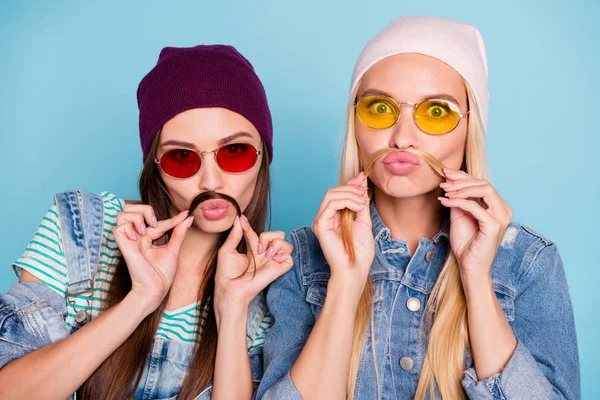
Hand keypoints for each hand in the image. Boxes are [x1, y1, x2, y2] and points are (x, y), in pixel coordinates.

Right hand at [114, 204, 193, 314]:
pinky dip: (129, 226)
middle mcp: (136, 237)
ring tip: (146, 230)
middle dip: (144, 209)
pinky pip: (118, 226)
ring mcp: (129, 240)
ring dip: (137, 216)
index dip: (170, 217)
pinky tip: (139, 236)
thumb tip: (188, 217)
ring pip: (122, 214)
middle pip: (130, 208)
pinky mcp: (123, 245)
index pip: (155, 219)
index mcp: (147, 238)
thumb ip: (179, 232)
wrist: (156, 289)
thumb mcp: (173, 249)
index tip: (185, 215)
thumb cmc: (162, 275)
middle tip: (155, 223)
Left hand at [214, 215, 293, 315]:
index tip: (241, 219)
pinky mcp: (279, 269)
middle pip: (278, 235)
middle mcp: (265, 255)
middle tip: (258, 247)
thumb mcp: (226, 250)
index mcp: (253, 250)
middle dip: (268, 236)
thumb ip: (235, 234)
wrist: (230, 288)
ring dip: (276, 244)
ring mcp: (273, 261)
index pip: (257, 234)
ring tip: (265, 254)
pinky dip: (283, 254)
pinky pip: (290, 257)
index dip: (249, 226)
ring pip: (286, 243)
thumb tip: (239, 218)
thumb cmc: (226, 273)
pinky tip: (272, 258)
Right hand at [311, 173, 372, 295]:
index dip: (350, 184)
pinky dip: (346, 201)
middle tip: (364, 191)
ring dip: (350, 194)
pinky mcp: (320, 225)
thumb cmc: (359, 251)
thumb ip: (360, 204)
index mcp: (334, 217)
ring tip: (362, 202)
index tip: (362, 178)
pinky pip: (330, 204)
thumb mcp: (364, 221)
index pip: (338, 194)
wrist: (355, 269)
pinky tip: (358, 207)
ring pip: (331, 195)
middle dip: (351, 188)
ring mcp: (320, 221)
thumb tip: (361, 185)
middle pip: (333, 191)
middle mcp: (324, 217)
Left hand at [438, 168, 513, 282]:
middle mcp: (503, 210)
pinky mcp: (494, 226)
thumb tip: (449, 180)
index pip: (481, 184)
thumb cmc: (465, 243)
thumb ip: (457, 198)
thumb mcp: (459, 215)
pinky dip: (459, 202)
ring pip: (484, 190)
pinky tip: (445, 202)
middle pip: (484, 183)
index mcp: (497, 206)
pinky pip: (475, 206)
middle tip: (444, 182)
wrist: (469, 266)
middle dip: (461, 180)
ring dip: (462, 189)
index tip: (446, 173)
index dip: (463, 176)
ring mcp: (501, 217)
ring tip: (445, 192)